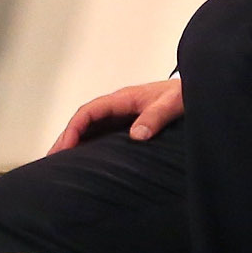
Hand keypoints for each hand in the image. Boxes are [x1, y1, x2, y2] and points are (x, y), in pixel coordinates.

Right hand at [48, 76, 184, 154]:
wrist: (200, 89)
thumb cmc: (186, 94)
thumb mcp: (173, 103)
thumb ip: (155, 117)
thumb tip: (137, 135)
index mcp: (123, 98)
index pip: (89, 112)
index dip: (75, 128)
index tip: (66, 147)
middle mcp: (119, 106)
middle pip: (83, 121)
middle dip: (65, 139)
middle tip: (50, 159)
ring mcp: (123, 116)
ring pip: (91, 128)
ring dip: (74, 143)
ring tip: (60, 163)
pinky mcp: (129, 125)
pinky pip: (103, 135)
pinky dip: (89, 146)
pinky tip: (84, 160)